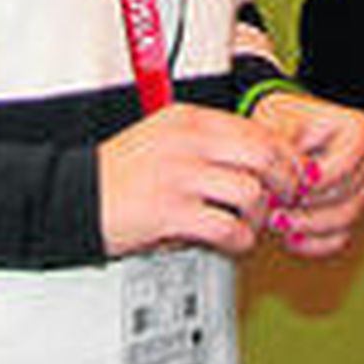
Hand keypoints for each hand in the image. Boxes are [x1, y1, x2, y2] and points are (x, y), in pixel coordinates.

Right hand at [98, 103, 303, 258]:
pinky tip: (232, 243)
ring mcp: (179, 175)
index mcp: (189, 119)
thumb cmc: (120, 173)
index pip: (257, 129)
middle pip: (264, 154)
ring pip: (250, 193)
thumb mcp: (165, 139)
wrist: (73, 197)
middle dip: (285, 181)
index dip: (283, 155)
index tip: (290, 174)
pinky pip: (226, 228)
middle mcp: (188, 141)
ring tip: (249, 227)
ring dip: (259, 217)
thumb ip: (208, 144)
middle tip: (284, 200)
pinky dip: (239, 241)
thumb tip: (258, 160)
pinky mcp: (170, 212)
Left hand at [248, 89, 363, 259]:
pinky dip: (312, 242)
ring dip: (308, 225)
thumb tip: (300, 181)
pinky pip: (338, 240)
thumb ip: (288, 147)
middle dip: (309, 204)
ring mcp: (362, 191)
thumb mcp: (278, 122)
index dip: (319, 181)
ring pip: (346, 220)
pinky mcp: (348, 216)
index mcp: (362, 131)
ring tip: (276, 220)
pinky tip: (288, 238)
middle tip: (274, 206)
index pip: (348, 166)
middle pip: (349, 196)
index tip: (291, 186)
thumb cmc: (277, 124)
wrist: (272, 139)